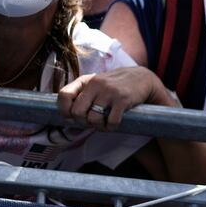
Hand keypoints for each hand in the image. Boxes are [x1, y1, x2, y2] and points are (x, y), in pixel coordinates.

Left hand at [57, 67, 172, 130]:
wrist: (142, 78)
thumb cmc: (115, 85)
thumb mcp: (96, 84)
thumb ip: (82, 96)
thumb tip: (66, 120)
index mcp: (86, 80)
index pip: (63, 95)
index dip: (64, 110)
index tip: (71, 117)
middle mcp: (95, 84)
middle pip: (76, 112)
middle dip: (82, 122)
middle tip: (91, 121)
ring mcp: (109, 92)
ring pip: (93, 119)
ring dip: (98, 126)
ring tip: (104, 122)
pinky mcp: (123, 100)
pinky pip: (111, 122)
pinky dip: (111, 127)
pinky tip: (113, 124)